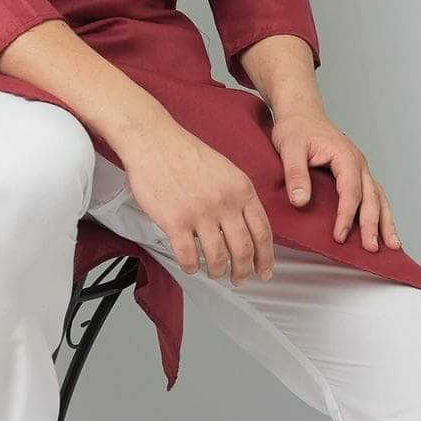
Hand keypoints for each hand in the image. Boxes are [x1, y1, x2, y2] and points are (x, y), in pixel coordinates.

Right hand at [116, 117, 274, 284]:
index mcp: (241, 189)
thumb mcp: (226, 170)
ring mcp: (200, 213)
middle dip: (244, 271)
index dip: (266, 257)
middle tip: (240, 279)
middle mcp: (225, 203)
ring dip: (218, 272)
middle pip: (243, 250)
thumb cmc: (186, 153)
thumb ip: (238, 197)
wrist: (154, 141)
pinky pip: (188, 256)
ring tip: (215, 274)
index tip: (265, 271)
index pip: (263, 232)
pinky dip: (192, 268)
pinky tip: (191, 267)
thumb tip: (247, 227)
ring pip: (218, 257)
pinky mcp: (175, 221)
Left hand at [269, 108, 402, 251]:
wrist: (301, 113)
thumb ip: (295, 173)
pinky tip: (384, 231)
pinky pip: (374, 196)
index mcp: (345, 156)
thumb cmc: (295, 129)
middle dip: (373, 225)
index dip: (346, 215)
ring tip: (392, 246)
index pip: (351, 191)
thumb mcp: (289, 147)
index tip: (340, 236)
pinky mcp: (357, 174)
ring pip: (379, 198)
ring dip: (385, 222)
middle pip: (371, 197)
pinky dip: (381, 214)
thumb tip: (301, 201)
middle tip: (371, 249)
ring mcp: (361, 168)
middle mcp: (359, 162)